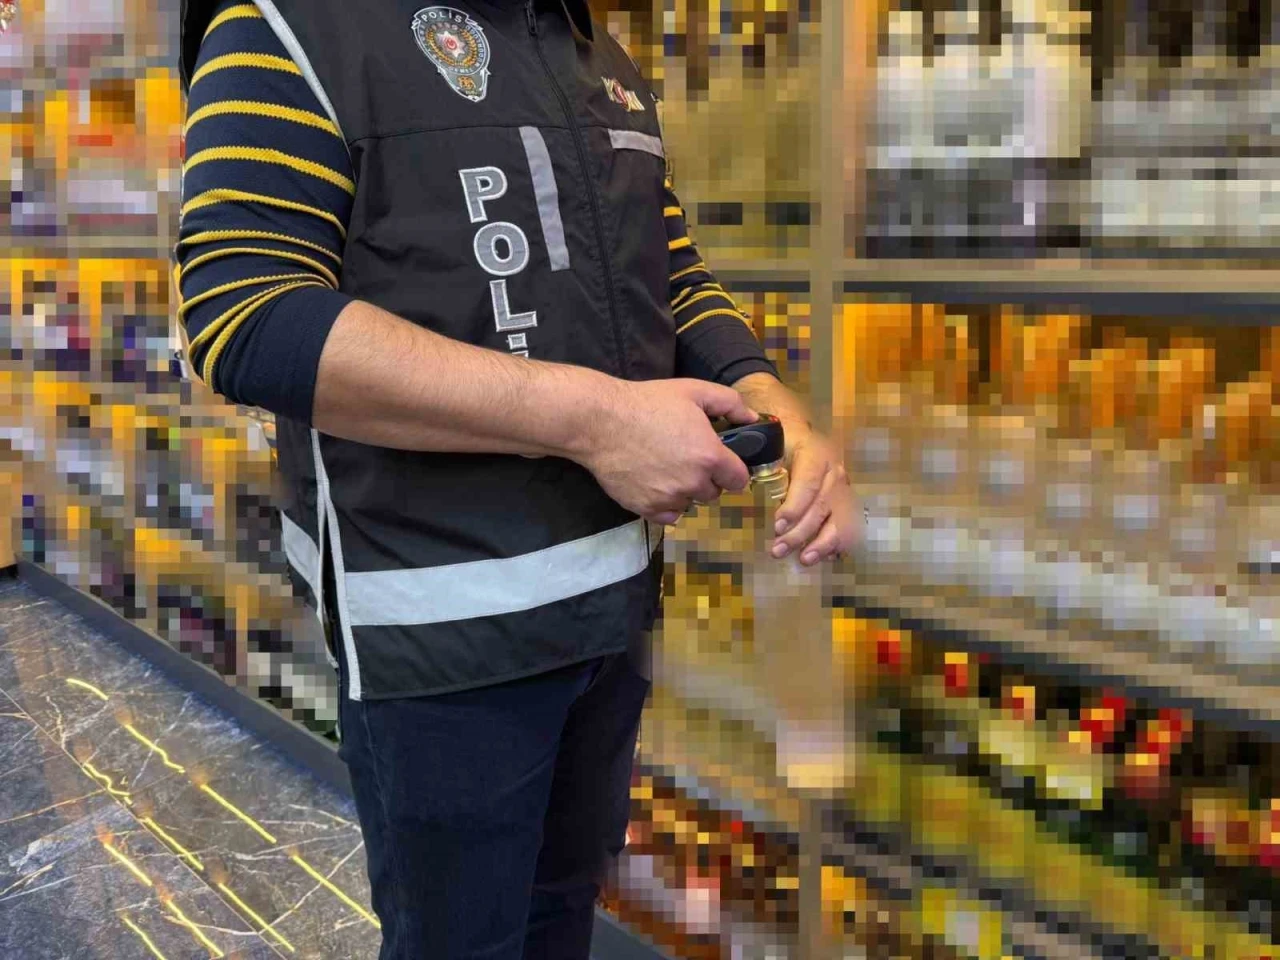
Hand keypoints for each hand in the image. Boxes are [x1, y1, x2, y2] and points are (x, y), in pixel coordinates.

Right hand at [577, 378, 758, 524]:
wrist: (600, 421)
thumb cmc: (648, 402)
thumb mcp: (694, 391)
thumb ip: (730, 403)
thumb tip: (753, 419)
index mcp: (710, 457)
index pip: (739, 480)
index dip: (732, 469)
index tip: (721, 461)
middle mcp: (693, 483)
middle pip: (713, 493)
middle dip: (707, 479)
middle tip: (687, 458)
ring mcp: (668, 498)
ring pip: (690, 504)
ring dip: (685, 491)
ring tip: (667, 467)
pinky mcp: (646, 509)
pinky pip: (668, 516)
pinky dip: (665, 505)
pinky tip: (655, 483)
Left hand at [770, 427, 859, 565]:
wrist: (801, 436)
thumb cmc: (781, 444)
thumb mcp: (770, 445)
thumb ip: (760, 463)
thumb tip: (739, 483)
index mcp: (816, 455)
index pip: (809, 483)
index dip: (795, 506)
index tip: (778, 526)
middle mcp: (834, 473)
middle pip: (821, 506)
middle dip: (800, 533)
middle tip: (778, 550)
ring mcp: (844, 491)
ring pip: (840, 521)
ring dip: (822, 544)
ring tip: (804, 559)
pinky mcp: (846, 505)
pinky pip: (848, 529)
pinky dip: (836, 545)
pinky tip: (823, 557)